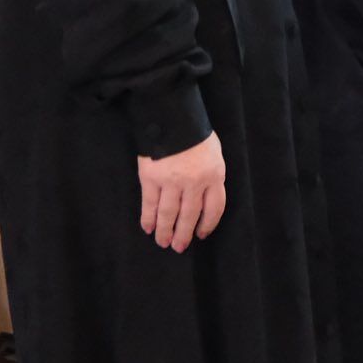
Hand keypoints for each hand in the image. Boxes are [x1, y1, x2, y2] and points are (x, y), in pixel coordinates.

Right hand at [137, 132, 226, 253]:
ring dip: (165, 231)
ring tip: (163, 242)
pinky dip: (148, 218)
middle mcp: (194, 182)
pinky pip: (149, 204)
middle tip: (179, 247)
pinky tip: (147, 228)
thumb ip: (211, 175)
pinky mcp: (151, 178)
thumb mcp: (213, 153)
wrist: (172, 115)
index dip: (208, 224)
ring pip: (168, 214)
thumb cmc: (195, 133)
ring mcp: (171, 182)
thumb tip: (203, 198)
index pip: (214, 208)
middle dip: (184, 234)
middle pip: (190, 215)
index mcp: (214, 175)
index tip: (201, 234)